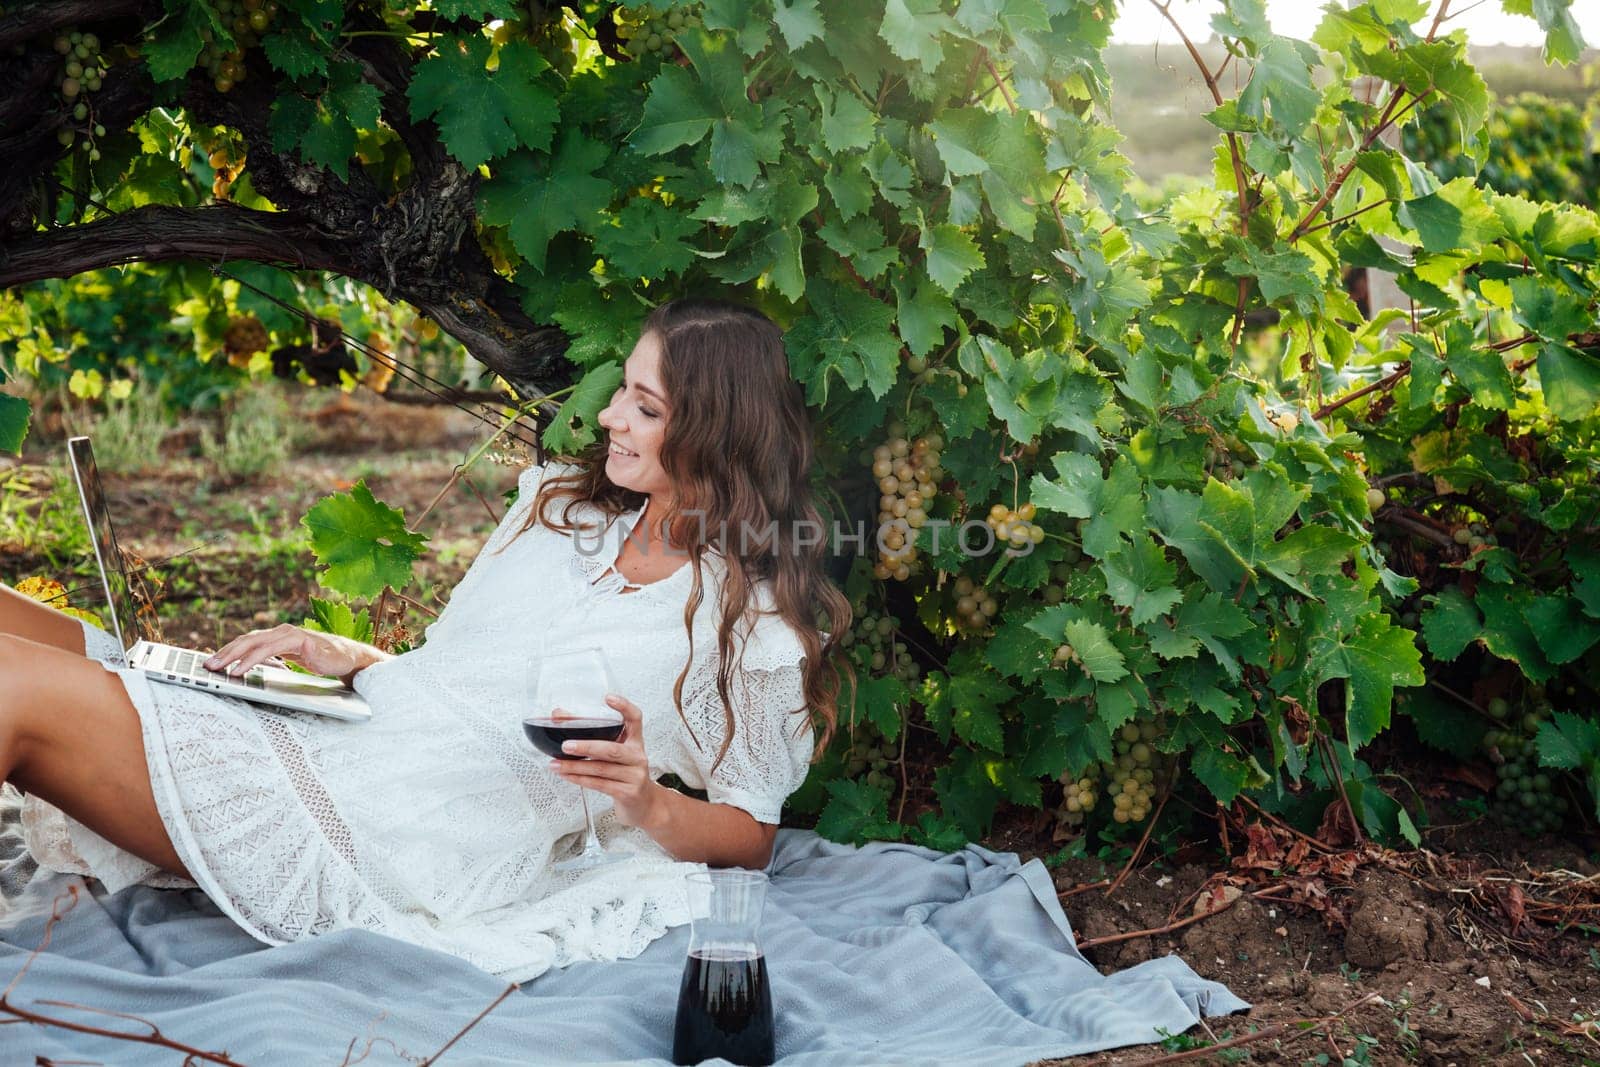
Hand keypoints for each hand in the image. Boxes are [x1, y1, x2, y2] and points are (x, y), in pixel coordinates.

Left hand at [204, 624, 382, 683]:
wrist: (348, 658)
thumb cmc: (321, 660)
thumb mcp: (293, 661)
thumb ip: (275, 660)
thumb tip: (251, 670)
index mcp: (278, 636)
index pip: (248, 642)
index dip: (228, 650)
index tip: (211, 662)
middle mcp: (281, 632)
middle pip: (246, 640)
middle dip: (224, 652)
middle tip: (207, 665)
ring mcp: (290, 634)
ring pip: (254, 643)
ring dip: (233, 656)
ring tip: (218, 668)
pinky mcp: (299, 640)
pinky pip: (270, 650)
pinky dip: (251, 660)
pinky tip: (240, 669)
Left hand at [550, 693, 666, 830]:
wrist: (644, 805)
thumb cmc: (625, 774)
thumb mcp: (616, 754)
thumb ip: (593, 737)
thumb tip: (559, 716)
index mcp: (636, 741)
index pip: (635, 719)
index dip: (624, 707)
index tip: (608, 698)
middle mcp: (637, 756)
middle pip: (612, 749)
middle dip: (586, 746)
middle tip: (565, 745)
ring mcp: (635, 776)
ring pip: (601, 769)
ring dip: (575, 767)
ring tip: (556, 764)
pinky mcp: (628, 793)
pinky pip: (600, 784)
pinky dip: (579, 780)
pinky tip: (566, 775)